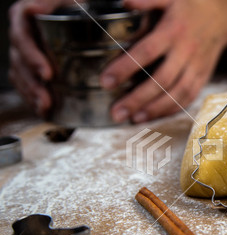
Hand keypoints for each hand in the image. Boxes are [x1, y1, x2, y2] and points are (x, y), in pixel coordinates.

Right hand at [8, 0, 70, 115]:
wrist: (85, 12)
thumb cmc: (77, 2)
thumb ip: (49, 1)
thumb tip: (32, 7)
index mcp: (25, 16)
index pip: (22, 38)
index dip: (32, 57)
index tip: (47, 73)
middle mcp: (22, 34)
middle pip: (20, 61)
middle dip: (32, 83)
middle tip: (46, 98)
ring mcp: (25, 51)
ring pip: (21, 75)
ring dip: (32, 94)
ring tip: (45, 107)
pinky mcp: (32, 65)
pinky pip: (26, 83)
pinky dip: (33, 97)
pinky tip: (43, 109)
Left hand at [102, 0, 226, 122]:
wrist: (223, 15)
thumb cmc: (191, 5)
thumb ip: (146, 0)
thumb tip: (123, 2)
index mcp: (173, 30)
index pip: (147, 52)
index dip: (125, 68)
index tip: (106, 81)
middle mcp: (186, 51)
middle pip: (161, 80)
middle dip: (138, 98)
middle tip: (116, 112)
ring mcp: (197, 67)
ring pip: (177, 93)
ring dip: (155, 109)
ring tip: (133, 119)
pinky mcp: (203, 77)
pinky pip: (189, 97)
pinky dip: (172, 109)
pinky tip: (154, 115)